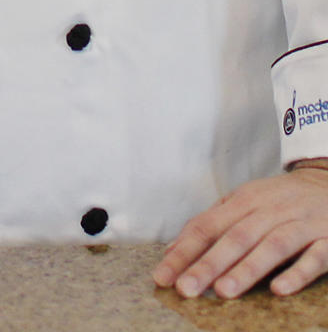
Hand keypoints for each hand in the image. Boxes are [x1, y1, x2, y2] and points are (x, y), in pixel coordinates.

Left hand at [152, 168, 327, 298]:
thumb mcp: (244, 203)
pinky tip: (279, 289)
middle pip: (236, 237)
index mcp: (244, 201)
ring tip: (223, 291)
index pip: (208, 225)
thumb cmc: (279, 200)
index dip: (184, 251)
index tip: (163, 276)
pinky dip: (296, 273)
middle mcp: (270, 210)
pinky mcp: (327, 239)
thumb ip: (213, 224)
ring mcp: (300, 224)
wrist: (327, 183)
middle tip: (185, 289)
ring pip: (272, 246)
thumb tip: (174, 251)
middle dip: (208, 264)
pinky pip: (313, 257)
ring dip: (247, 269)